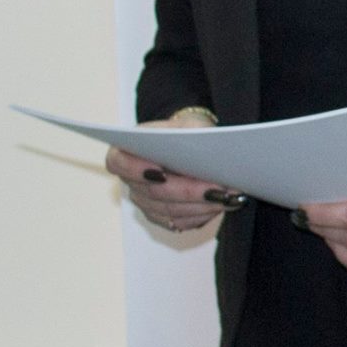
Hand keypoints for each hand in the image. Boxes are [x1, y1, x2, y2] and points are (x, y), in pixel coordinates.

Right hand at [105, 111, 241, 235]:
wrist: (187, 146)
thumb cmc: (183, 132)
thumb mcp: (187, 123)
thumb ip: (192, 133)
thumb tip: (207, 149)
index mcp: (126, 151)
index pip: (119, 162)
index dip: (136, 169)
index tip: (160, 172)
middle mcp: (131, 180)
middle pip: (153, 192)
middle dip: (188, 191)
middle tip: (217, 189)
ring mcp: (144, 201)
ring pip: (169, 211)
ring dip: (200, 206)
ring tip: (227, 197)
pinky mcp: (161, 216)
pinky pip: (179, 222)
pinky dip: (202, 215)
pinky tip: (221, 206)